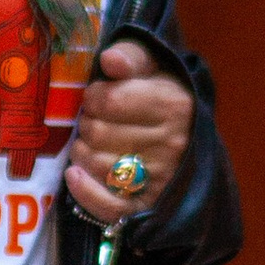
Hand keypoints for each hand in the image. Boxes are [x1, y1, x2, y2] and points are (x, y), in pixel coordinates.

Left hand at [64, 36, 190, 224]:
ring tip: (91, 144)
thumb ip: (132, 57)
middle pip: (98, 133)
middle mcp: (172, 143)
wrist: (190, 140)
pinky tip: (74, 174)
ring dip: (82, 153)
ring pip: (96, 165)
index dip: (93, 96)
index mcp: (173, 104)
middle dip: (87, 124)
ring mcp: (161, 178)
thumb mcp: (154, 68)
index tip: (97, 97)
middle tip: (93, 122)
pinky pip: (107, 205)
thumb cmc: (162, 97)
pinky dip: (84, 190)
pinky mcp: (148, 207)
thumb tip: (110, 60)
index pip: (109, 99)